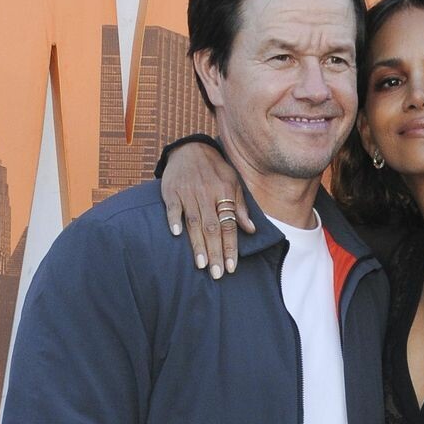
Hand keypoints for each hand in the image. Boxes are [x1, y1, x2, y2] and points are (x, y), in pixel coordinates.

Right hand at [159, 142, 253, 278]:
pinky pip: (173, 207)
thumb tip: (251, 229)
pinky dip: (174, 219)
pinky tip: (176, 234)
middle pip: (212, 228)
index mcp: (224, 193)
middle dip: (215, 252)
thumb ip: (240, 207)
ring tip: (202, 265)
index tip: (231, 267)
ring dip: (198, 244)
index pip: (229, 225)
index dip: (230, 247)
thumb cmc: (215, 170)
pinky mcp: (172, 191)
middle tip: (217, 274)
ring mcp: (188, 192)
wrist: (190, 148)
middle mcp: (207, 194)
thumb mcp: (233, 182)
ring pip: (194, 222)